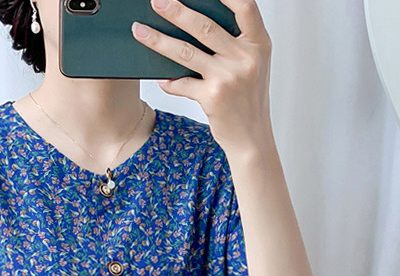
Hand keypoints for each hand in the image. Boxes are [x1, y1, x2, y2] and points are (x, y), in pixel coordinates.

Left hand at [132, 0, 272, 151]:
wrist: (252, 137)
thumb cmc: (248, 99)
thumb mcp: (252, 65)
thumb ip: (235, 42)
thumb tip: (197, 20)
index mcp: (258, 44)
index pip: (245, 6)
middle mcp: (245, 58)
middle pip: (205, 27)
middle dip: (176, 11)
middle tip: (156, 1)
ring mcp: (228, 78)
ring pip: (186, 53)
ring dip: (159, 41)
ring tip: (140, 31)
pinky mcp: (212, 98)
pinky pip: (182, 84)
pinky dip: (168, 80)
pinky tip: (160, 78)